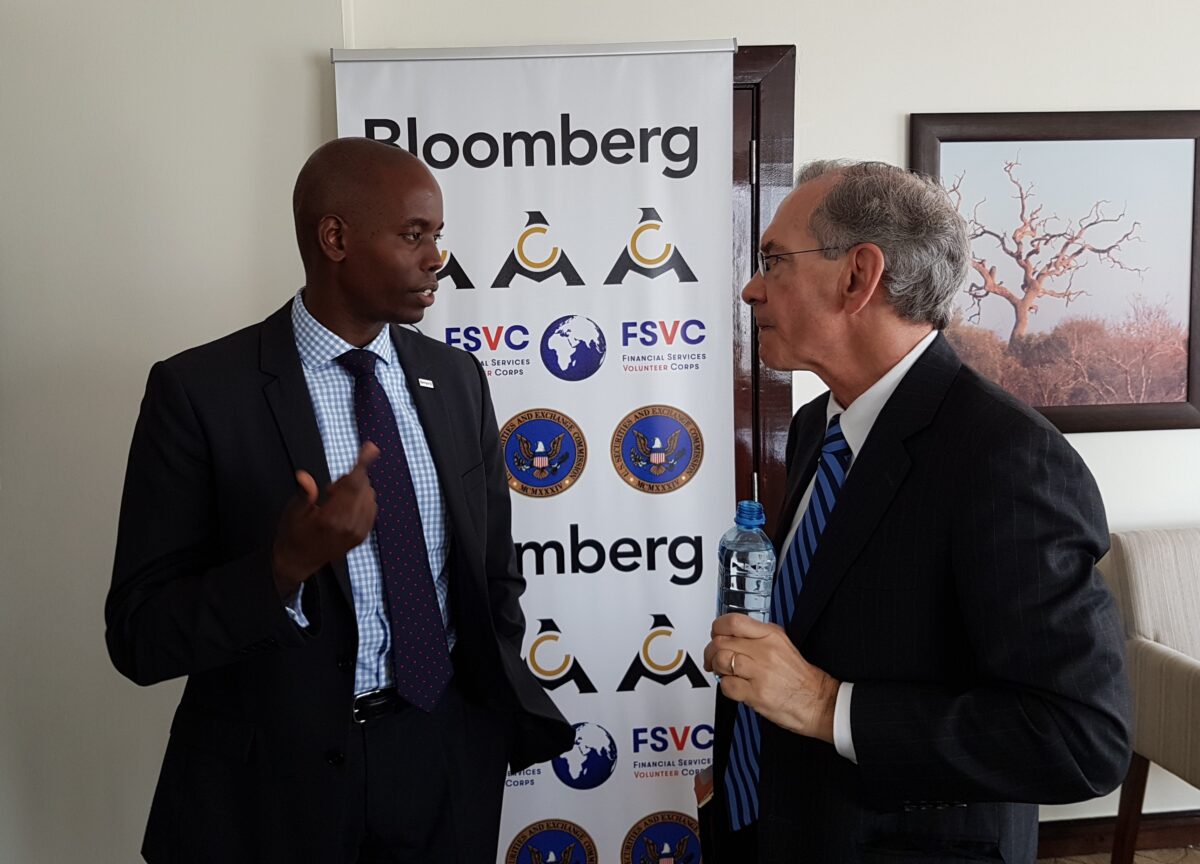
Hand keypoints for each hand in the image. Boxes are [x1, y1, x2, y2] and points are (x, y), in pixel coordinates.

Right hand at [271, 442, 379, 598]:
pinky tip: (345, 507)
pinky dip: (362, 500)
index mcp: (332, 518)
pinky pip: (371, 508)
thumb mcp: (292, 512)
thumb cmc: (293, 536)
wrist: (298, 563)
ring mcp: (359, 532)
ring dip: (356, 490)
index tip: (370, 448)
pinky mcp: (362, 536)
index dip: (362, 464)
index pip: (353, 484)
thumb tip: (305, 477)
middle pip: (363, 487)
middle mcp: (350, 525)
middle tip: (329, 490)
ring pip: (369, 496)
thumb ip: (304, 493)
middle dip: (350, 479)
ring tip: (334, 502)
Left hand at [703, 613, 839, 742]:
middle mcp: (765, 651)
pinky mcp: (756, 694)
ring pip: (721, 661)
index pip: (734, 622)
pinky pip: (726, 686)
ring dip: (716, 667)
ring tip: (724, 671)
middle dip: (711, 651)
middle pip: (721, 641)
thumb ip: (758, 636)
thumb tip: (731, 633)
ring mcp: (760, 673)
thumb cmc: (799, 677)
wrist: (817, 702)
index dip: (718, 628)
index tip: (716, 634)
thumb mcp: (782, 644)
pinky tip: (734, 686)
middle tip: (713, 657)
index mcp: (771, 635)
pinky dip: (725, 686)